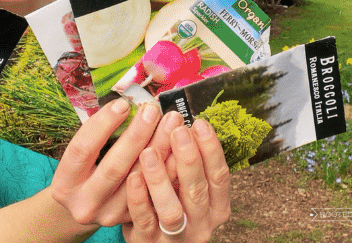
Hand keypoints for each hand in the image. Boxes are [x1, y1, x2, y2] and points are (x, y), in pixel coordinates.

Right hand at [51, 98, 163, 226]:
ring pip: (139, 180)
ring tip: (172, 123)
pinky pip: (155, 191)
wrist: (87, 205)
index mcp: (65, 182)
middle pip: (113, 167)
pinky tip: (179, 147)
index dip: (103, 124)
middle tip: (152, 110)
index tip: (123, 103)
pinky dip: (169, 167)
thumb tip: (128, 103)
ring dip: (158, 148)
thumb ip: (99, 132)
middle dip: (136, 135)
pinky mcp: (132, 220)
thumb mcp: (83, 153)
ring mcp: (109, 214)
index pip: (82, 149)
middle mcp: (85, 202)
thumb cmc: (86, 168)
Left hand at [122, 119, 230, 242]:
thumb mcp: (186, 183)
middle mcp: (200, 223)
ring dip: (160, 179)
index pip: (219, 176)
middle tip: (177, 130)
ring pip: (171, 209)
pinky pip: (143, 220)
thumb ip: (185, 160)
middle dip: (188, 158)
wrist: (154, 241)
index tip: (199, 123)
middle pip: (197, 190)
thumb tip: (178, 121)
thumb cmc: (172, 200)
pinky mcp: (148, 241)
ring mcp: (175, 236)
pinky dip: (138, 198)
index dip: (211, 149)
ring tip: (149, 151)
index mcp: (215, 206)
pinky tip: (132, 176)